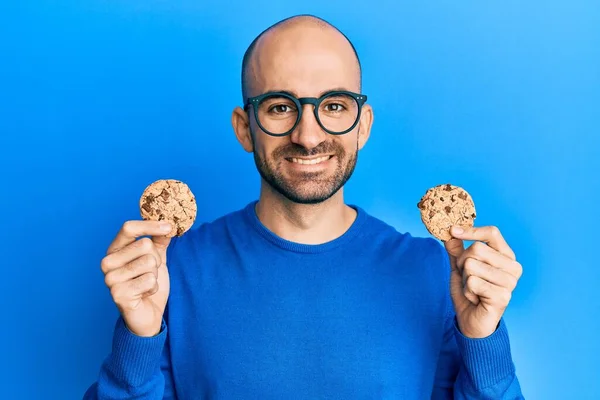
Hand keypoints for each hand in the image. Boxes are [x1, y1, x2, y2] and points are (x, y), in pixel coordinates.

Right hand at [101, 220, 172, 336]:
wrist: (148, 313)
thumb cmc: (149, 283)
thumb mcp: (157, 258)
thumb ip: (159, 241)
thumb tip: (167, 225)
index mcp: (114, 250)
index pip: (128, 228)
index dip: (150, 225)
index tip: (169, 227)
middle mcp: (107, 262)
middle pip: (144, 245)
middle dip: (156, 259)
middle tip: (150, 272)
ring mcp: (111, 279)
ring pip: (149, 263)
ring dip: (155, 275)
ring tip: (146, 284)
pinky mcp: (118, 294)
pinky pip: (150, 280)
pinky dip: (153, 287)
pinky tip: (145, 294)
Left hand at [444, 225, 522, 337]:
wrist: (471, 320)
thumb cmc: (469, 292)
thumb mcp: (460, 268)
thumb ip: (456, 250)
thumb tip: (450, 232)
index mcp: (506, 256)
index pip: (492, 233)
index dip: (471, 230)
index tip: (452, 230)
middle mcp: (513, 267)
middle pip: (477, 249)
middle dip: (462, 263)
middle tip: (468, 278)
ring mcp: (510, 282)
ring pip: (472, 265)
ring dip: (465, 279)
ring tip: (473, 289)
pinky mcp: (503, 296)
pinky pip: (473, 282)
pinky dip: (467, 291)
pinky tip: (476, 299)